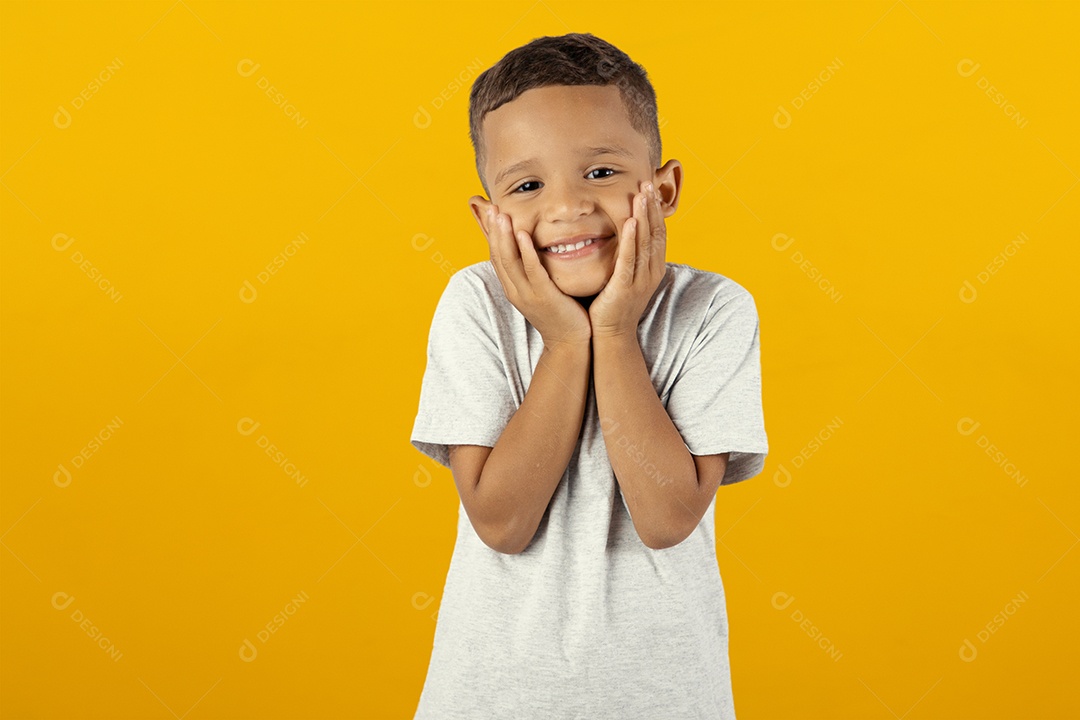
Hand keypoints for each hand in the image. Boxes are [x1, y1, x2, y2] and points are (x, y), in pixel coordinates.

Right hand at [481, 203, 591, 348]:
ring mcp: (527, 294)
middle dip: (494, 231)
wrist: (571, 342)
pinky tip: (523, 234)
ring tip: (501, 215)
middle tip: (493, 208)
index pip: (497, 257)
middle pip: (498, 256)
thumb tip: (535, 252)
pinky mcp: (543, 296)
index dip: (492, 235)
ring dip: (505, 236)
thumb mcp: (542, 289)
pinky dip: (525, 251)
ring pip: (509, 261)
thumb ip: (536, 271)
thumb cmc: (561, 313)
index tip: (491, 214)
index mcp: (514, 288)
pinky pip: (532, 270)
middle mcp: (515, 290)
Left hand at [589, 180, 667, 338]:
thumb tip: (627, 236)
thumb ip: (629, 257)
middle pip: (654, 233)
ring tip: (641, 195)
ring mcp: (639, 280)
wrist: (612, 336)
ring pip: (644, 242)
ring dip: (643, 216)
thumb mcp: (627, 277)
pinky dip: (630, 239)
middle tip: (647, 182)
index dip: (654, 211)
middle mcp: (650, 272)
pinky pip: (629, 259)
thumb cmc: (616, 306)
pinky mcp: (624, 287)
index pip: (658, 233)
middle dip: (651, 207)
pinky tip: (630, 222)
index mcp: (653, 268)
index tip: (649, 189)